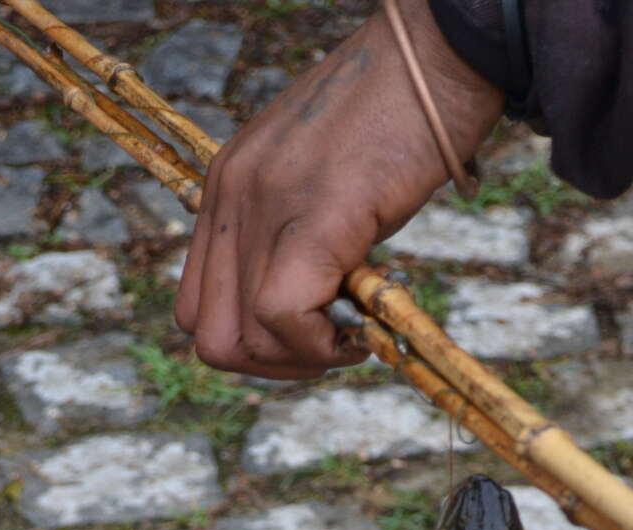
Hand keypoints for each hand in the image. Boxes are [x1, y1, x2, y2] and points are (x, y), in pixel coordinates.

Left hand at [174, 2, 502, 379]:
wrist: (435, 62)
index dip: (252, 342)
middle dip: (271, 364)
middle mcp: (230, 198)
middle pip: (211, 338)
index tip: (309, 333)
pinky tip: (361, 331)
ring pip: (242, 339)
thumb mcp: (318, 180)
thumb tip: (306, 305)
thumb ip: (293, 234)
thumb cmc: (393, 121)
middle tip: (329, 346)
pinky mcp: (312, 219)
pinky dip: (322, 347)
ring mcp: (264, 207)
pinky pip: (284, 318)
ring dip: (300, 360)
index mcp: (225, 188)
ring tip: (350, 334)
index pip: (198, 308)